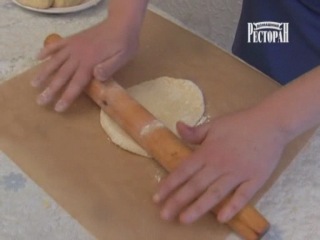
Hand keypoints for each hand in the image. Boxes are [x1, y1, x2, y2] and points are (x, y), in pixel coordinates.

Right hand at [32, 20, 138, 111]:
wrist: (121, 23)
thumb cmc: (124, 44)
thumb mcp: (123, 57)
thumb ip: (109, 67)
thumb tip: (95, 76)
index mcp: (90, 63)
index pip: (76, 84)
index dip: (67, 96)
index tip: (57, 108)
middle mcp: (78, 55)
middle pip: (62, 75)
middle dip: (50, 90)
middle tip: (40, 101)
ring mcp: (74, 46)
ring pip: (55, 61)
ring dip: (44, 73)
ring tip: (34, 84)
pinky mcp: (73, 39)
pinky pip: (57, 45)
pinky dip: (46, 51)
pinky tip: (37, 57)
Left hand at [153, 108, 287, 223]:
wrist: (270, 123)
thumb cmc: (240, 123)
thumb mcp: (214, 124)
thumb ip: (195, 132)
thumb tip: (177, 127)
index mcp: (208, 152)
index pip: (183, 170)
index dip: (169, 184)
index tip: (157, 197)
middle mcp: (219, 165)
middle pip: (195, 185)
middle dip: (178, 200)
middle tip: (164, 215)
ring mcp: (238, 173)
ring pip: (215, 194)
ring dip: (198, 208)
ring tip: (184, 219)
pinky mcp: (255, 179)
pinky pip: (243, 196)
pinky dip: (232, 207)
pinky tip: (221, 219)